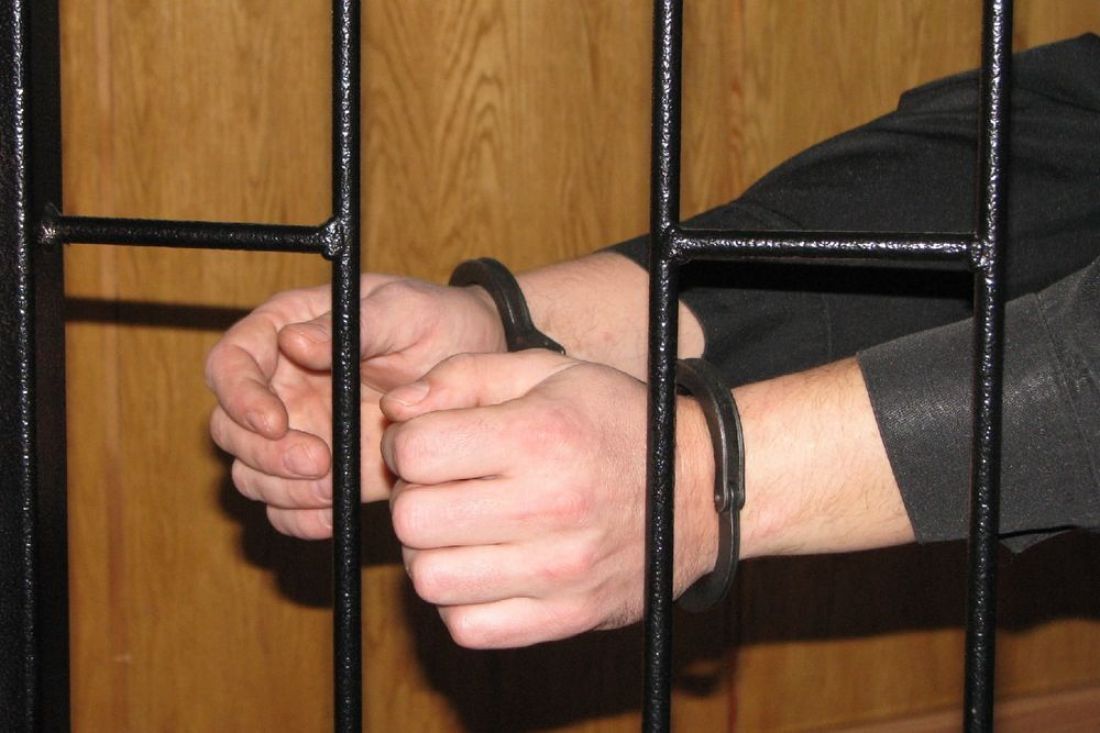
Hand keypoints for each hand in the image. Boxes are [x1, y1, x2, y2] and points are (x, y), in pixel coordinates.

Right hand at [206, 275, 505, 537]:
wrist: (477, 368)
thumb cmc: (436, 322)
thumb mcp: (404, 310)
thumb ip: (352, 324)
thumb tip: (293, 342)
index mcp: (284, 331)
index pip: (229, 364)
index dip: (240, 397)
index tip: (275, 422)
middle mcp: (280, 386)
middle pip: (230, 429)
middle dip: (264, 453)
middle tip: (317, 461)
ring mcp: (299, 434)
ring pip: (252, 474)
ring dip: (281, 490)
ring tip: (333, 487)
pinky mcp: (324, 475)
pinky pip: (287, 508)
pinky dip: (301, 518)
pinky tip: (335, 512)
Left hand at [379, 351, 715, 647]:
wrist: (699, 490)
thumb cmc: (616, 422)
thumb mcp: (548, 372)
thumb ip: (465, 377)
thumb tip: (396, 411)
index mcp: (542, 436)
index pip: (416, 452)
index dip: (406, 443)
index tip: (430, 442)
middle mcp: (550, 507)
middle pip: (412, 518)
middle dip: (413, 497)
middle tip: (443, 487)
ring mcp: (560, 572)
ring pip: (429, 580)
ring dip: (431, 552)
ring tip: (462, 528)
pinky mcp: (567, 617)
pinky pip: (468, 627)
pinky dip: (461, 600)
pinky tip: (484, 567)